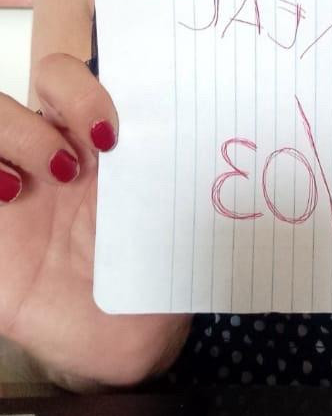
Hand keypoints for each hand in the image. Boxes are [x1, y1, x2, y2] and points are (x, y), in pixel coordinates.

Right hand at [0, 54, 190, 389]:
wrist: (109, 342)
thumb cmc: (149, 282)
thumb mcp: (178, 238)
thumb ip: (190, 197)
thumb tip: (226, 167)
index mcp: (117, 141)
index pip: (106, 74)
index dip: (109, 77)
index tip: (126, 120)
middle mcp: (65, 144)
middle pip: (54, 73)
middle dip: (74, 90)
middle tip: (103, 140)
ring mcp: (20, 172)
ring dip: (23, 130)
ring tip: (57, 174)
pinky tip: (10, 194)